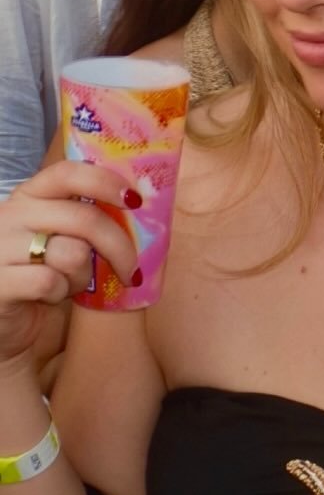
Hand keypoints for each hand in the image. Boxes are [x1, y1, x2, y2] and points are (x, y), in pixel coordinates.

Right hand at [0, 162, 137, 363]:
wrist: (7, 321)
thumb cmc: (42, 275)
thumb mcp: (61, 238)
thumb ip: (86, 219)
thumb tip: (139, 205)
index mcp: (29, 196)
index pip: (68, 173)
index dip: (106, 182)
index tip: (135, 201)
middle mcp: (10, 215)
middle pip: (85, 219)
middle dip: (119, 248)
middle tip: (132, 272)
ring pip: (72, 253)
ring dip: (83, 276)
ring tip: (70, 284)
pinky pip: (50, 281)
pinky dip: (60, 293)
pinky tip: (49, 296)